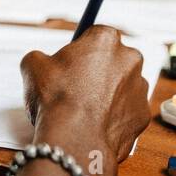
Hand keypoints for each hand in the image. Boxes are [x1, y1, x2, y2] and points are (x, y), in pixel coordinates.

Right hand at [19, 25, 151, 175]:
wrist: (74, 140)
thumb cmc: (56, 100)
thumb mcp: (33, 66)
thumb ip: (40, 57)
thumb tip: (40, 62)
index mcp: (105, 40)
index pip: (96, 35)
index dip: (81, 49)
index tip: (71, 62)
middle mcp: (130, 59)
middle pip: (113, 59)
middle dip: (98, 70)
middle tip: (76, 86)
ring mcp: (139, 89)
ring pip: (123, 86)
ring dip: (108, 93)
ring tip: (84, 109)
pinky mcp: (142, 115)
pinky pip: (127, 111)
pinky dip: (115, 116)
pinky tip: (95, 124)